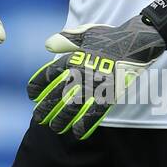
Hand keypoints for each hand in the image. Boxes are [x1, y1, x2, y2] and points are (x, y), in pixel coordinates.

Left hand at [27, 0, 166, 138]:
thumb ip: (66, 39)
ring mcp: (94, 84)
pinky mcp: (109, 92)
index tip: (32, 95)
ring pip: (72, 106)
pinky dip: (85, 124)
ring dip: (62, 119)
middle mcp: (80, 72)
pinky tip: (77, 133)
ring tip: (54, 128)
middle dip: (45, 107)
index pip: (49, 74)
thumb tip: (47, 44)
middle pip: (57, 94)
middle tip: (38, 118)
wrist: (135, 41)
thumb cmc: (111, 36)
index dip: (38, 86)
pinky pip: (94, 112)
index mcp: (73, 57)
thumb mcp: (86, 32)